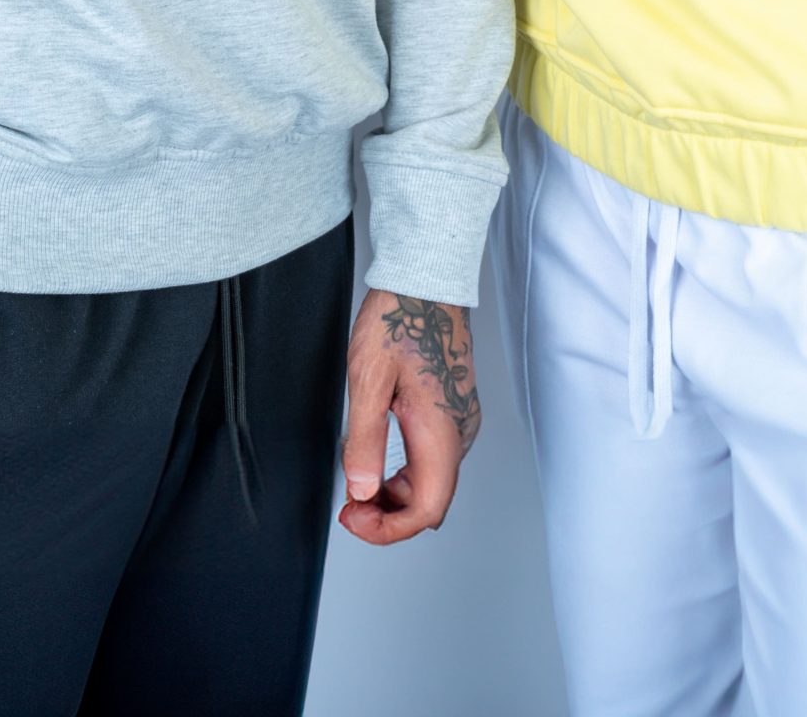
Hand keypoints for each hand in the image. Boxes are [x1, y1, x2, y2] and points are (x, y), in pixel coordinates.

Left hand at [338, 288, 480, 545]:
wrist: (427, 277)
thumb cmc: (400, 316)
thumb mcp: (369, 377)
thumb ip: (365, 440)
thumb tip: (361, 492)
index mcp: (442, 430)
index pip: (427, 509)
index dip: (389, 529)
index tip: (352, 518)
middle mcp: (459, 432)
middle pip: (431, 501)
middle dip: (388, 515)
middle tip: (347, 504)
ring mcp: (459, 421)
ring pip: (432, 482)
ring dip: (395, 496)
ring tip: (356, 483)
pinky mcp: (452, 410)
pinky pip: (432, 459)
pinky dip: (404, 473)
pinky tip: (376, 459)